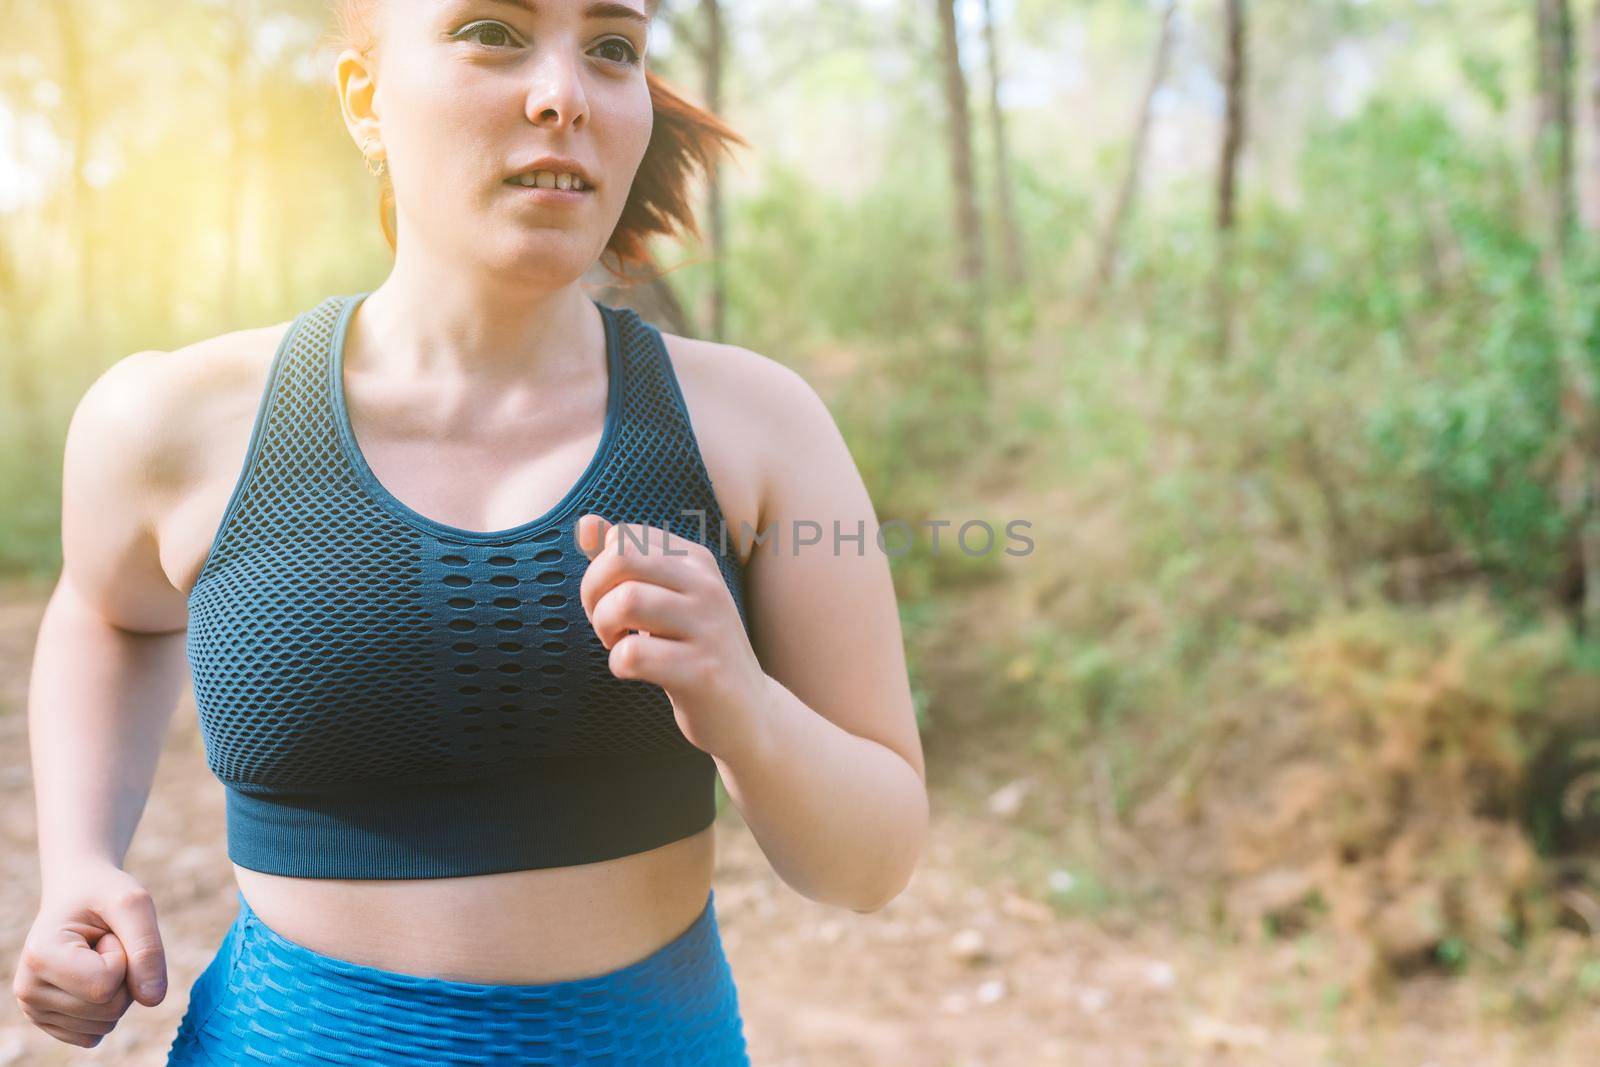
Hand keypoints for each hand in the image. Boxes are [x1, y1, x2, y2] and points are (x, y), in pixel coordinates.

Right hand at [12, 861, 166, 1048]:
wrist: (76, 894)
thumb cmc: (104, 894)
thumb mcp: (134, 903)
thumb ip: (148, 948)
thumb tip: (153, 1000)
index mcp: (39, 956)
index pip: (106, 985)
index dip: (124, 956)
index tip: (105, 933)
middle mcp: (28, 990)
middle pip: (109, 1009)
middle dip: (125, 974)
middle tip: (104, 944)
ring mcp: (35, 1010)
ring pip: (106, 1023)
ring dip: (118, 989)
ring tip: (96, 957)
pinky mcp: (49, 1023)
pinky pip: (96, 1035)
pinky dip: (107, 1008)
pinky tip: (91, 978)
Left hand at [575, 514, 769, 762]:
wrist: (748, 711)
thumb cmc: (695, 648)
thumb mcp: (667, 597)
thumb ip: (626, 561)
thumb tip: (585, 523)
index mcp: (697, 561)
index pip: (624, 537)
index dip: (600, 569)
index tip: (612, 601)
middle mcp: (707, 586)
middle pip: (621, 557)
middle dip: (594, 592)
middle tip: (607, 623)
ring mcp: (708, 628)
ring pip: (626, 601)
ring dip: (605, 628)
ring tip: (619, 643)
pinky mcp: (702, 672)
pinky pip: (633, 654)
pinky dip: (619, 664)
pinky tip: (635, 671)